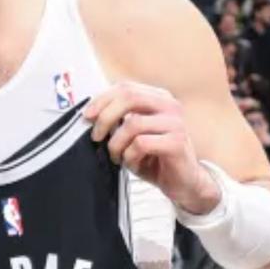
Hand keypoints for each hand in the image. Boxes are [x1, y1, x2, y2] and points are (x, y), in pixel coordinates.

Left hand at [84, 82, 219, 214]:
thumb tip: (90, 113)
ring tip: (118, 156)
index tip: (87, 116)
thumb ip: (118, 118)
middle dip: (105, 117)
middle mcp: (169, 106)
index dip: (102, 100)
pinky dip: (129, 156)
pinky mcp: (177, 142)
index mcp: (158, 98)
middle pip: (129, 97)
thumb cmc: (154, 156)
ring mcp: (176, 123)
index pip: (126, 87)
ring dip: (116, 144)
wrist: (181, 181)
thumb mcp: (132, 134)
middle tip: (96, 136)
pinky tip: (133, 162)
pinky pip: (141, 144)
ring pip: (132, 123)